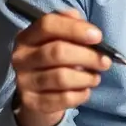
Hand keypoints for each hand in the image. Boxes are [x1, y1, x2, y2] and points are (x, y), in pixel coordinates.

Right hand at [10, 8, 112, 125]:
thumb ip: (71, 25)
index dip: (75, 29)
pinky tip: (85, 91)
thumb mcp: (61, 39)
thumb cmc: (56, 61)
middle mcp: (21, 57)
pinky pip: (63, 98)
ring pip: (62, 77)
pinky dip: (80, 94)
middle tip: (105, 62)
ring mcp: (24, 81)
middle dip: (88, 56)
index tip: (98, 37)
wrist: (39, 95)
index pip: (48, 25)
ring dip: (86, 78)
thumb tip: (83, 24)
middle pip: (57, 52)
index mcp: (27, 36)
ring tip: (95, 77)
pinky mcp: (32, 102)